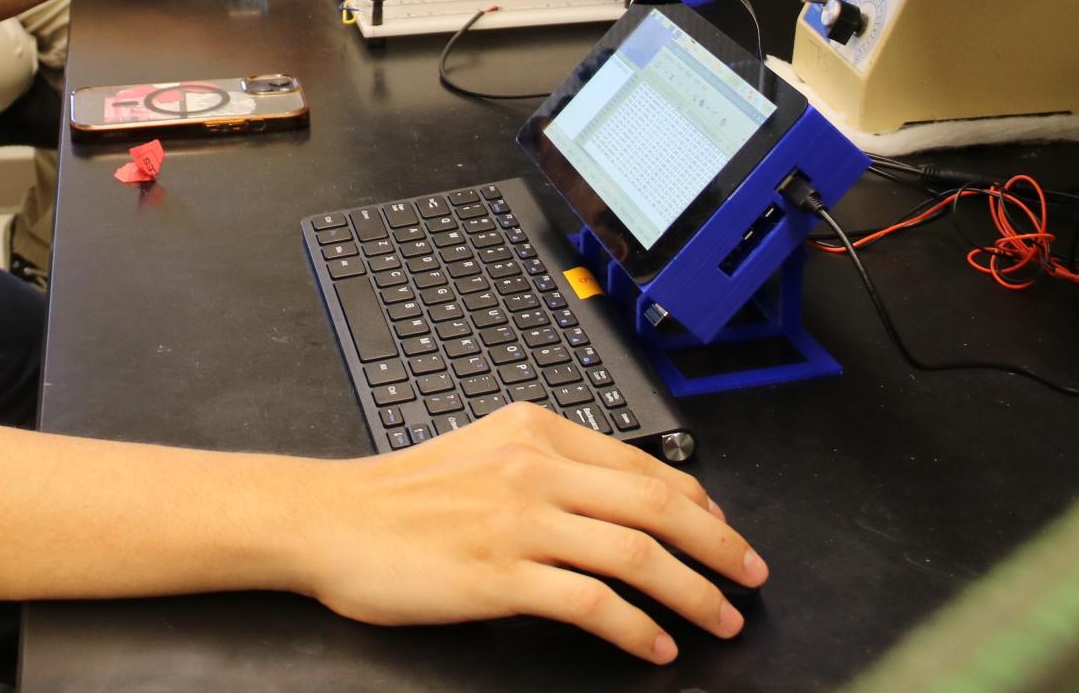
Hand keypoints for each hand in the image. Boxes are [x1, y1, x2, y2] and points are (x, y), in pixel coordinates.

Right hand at [295, 404, 764, 662]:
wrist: (328, 519)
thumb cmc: (398, 496)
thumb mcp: (483, 455)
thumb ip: (547, 469)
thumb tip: (616, 504)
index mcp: (535, 432)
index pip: (643, 467)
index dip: (699, 505)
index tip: (725, 533)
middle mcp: (535, 468)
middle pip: (657, 507)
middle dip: (719, 547)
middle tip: (750, 577)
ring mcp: (519, 521)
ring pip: (637, 554)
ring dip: (693, 593)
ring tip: (719, 620)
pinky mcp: (500, 575)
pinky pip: (592, 604)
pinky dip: (636, 629)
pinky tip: (653, 646)